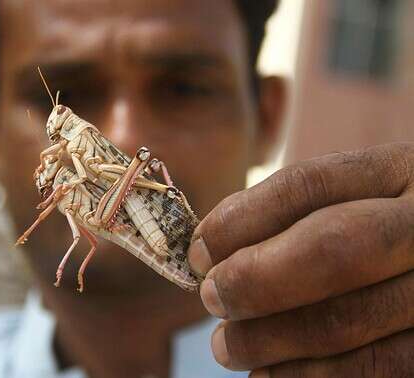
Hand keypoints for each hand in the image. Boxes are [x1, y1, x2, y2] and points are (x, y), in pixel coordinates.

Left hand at [187, 143, 413, 376]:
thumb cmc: (380, 229)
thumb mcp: (357, 199)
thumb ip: (291, 214)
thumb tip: (209, 254)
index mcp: (401, 173)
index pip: (306, 186)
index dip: (239, 221)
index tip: (198, 253)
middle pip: (331, 249)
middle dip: (253, 280)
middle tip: (212, 299)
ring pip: (344, 321)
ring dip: (267, 340)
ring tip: (227, 347)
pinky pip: (370, 371)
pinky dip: (306, 377)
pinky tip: (268, 374)